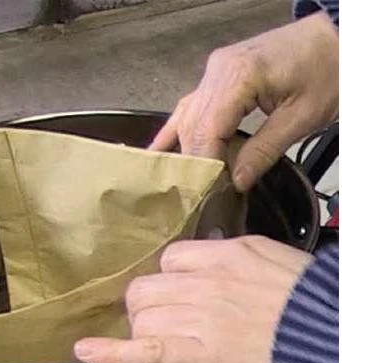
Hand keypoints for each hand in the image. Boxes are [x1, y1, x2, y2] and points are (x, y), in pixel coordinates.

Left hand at [73, 236, 311, 362]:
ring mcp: (198, 318)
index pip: (169, 259)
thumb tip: (209, 251)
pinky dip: (110, 353)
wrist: (335, 339)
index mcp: (226, 255)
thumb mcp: (272, 261)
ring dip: (143, 330)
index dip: (166, 280)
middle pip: (146, 288)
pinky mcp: (197, 355)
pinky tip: (87, 350)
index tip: (168, 291)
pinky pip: (143, 351)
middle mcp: (205, 282)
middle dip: (148, 305)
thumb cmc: (313, 307)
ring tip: (162, 340)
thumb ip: (233, 256)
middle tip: (164, 320)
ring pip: (141, 317)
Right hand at [150, 12, 337, 190]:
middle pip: (193, 126)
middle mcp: (218, 71)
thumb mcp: (302, 117)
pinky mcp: (218, 74)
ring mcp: (215, 71)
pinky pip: (191, 106)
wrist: (337, 35)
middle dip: (194, 160)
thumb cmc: (328, 68)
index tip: (206, 191)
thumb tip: (236, 181)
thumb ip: (265, 150)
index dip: (204, 163)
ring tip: (183, 180)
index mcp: (240, 76)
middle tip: (198, 193)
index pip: (208, 130)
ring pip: (187, 117)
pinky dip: (179, 129)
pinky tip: (160, 150)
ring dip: (186, 149)